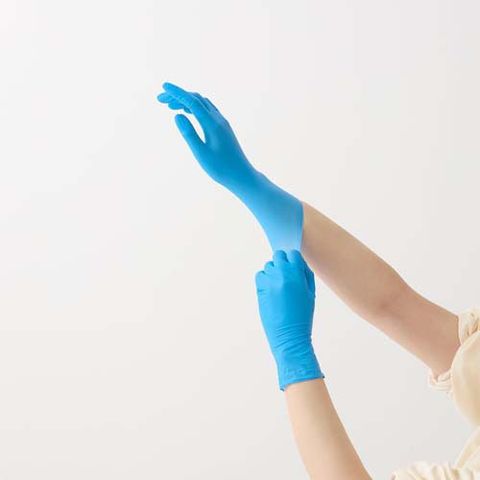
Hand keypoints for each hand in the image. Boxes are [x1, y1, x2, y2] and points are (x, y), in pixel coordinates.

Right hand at [157, 82, 254, 187]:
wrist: (242, 176)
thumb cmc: (221, 169)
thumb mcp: (201, 153)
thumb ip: (188, 134)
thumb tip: (177, 115)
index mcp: (212, 124)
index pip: (192, 102)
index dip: (177, 93)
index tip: (163, 86)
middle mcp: (218, 119)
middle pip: (196, 99)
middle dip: (178, 95)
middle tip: (160, 99)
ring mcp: (222, 123)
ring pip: (202, 103)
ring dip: (185, 100)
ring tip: (169, 106)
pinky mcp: (223, 128)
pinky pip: (207, 110)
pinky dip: (194, 107)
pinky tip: (186, 112)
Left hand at [255, 250, 323, 390]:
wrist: (289, 336)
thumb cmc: (303, 316)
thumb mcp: (310, 293)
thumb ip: (305, 275)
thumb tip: (298, 262)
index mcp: (297, 274)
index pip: (293, 254)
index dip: (294, 261)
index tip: (294, 268)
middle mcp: (281, 274)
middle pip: (278, 256)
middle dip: (282, 263)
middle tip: (286, 276)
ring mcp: (269, 281)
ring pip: (268, 266)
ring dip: (273, 272)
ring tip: (279, 287)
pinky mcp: (260, 289)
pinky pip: (260, 275)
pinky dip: (264, 279)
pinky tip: (271, 290)